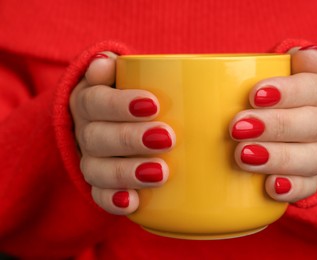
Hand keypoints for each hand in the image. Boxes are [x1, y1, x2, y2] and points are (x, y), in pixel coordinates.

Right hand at [70, 52, 175, 214]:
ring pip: (97, 170)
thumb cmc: (131, 93)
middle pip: (97, 138)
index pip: (95, 101)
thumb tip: (104, 61)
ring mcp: (90, 160)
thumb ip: (119, 67)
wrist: (118, 120)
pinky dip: (113, 201)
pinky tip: (132, 203)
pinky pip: (98, 196)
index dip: (119, 104)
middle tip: (168, 137)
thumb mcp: (126, 75)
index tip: (153, 104)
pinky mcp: (100, 185)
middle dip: (131, 138)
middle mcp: (84, 132)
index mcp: (89, 101)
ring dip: (127, 172)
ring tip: (160, 173)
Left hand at [230, 46, 316, 201]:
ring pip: (311, 158)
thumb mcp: (282, 74)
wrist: (292, 126)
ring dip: (277, 157)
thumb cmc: (276, 96)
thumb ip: (288, 63)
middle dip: (274, 126)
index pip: (315, 88)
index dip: (288, 91)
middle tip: (236, 127)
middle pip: (312, 124)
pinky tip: (270, 187)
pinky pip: (309, 187)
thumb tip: (305, 53)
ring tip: (243, 156)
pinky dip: (291, 188)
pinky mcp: (311, 179)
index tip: (254, 95)